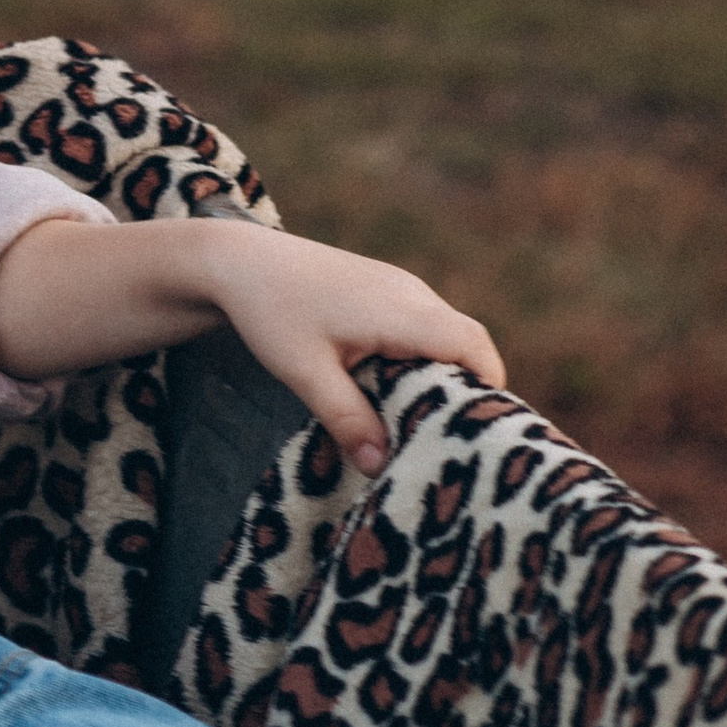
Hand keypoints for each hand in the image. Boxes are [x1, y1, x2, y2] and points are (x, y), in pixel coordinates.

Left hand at [188, 230, 500, 474]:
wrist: (238, 260)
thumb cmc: (271, 311)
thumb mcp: (306, 374)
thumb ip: (348, 420)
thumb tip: (382, 467)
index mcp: (402, 311)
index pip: (474, 348)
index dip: (488, 392)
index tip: (477, 436)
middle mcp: (411, 293)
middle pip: (469, 344)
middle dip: (469, 392)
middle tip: (450, 441)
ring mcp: (400, 287)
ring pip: (448, 334)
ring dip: (444, 375)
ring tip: (422, 423)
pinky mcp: (385, 289)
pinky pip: (425, 325)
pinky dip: (424, 358)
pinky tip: (395, 390)